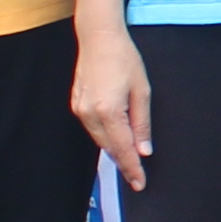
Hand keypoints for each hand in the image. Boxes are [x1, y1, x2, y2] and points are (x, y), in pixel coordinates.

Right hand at [72, 23, 154, 189]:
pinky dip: (105, 136)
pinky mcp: (76, 104)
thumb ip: (142, 124)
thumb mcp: (142, 91)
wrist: (99, 37)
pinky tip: (116, 136)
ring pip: (100, 140)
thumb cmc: (124, 58)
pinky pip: (92, 128)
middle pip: (110, 148)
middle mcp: (90, 114)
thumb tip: (144, 150)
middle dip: (124, 161)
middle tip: (137, 176)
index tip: (139, 184)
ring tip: (129, 158)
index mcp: (109, 111)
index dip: (132, 168)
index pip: (123, 149)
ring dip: (115, 149)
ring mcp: (80, 109)